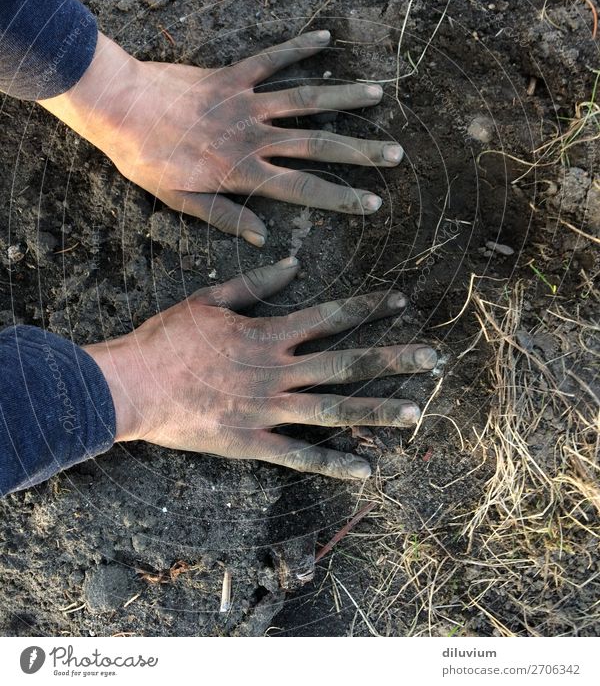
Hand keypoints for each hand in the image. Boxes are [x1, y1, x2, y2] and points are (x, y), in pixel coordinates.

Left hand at [39, 31, 402, 245]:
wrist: (120, 108)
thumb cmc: (147, 159)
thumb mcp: (181, 200)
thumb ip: (225, 216)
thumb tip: (264, 235)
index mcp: (243, 171)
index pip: (303, 188)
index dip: (341, 197)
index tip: (372, 202)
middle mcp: (253, 136)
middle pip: (318, 145)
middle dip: (360, 152)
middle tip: (396, 153)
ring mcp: (246, 102)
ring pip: (305, 100)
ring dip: (343, 98)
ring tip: (379, 95)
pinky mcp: (232, 74)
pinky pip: (271, 59)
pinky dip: (299, 47)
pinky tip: (325, 38)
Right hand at [84, 258, 437, 479]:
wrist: (134, 385)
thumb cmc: (168, 339)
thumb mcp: (210, 300)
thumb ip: (254, 283)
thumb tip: (292, 263)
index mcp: (269, 333)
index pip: (330, 316)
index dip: (368, 307)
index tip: (401, 301)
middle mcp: (278, 370)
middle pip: (346, 362)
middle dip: (393, 359)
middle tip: (433, 359)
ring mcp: (269, 408)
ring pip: (334, 410)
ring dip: (377, 411)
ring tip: (417, 413)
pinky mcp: (253, 442)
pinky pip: (300, 456)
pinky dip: (333, 463)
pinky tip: (366, 469)